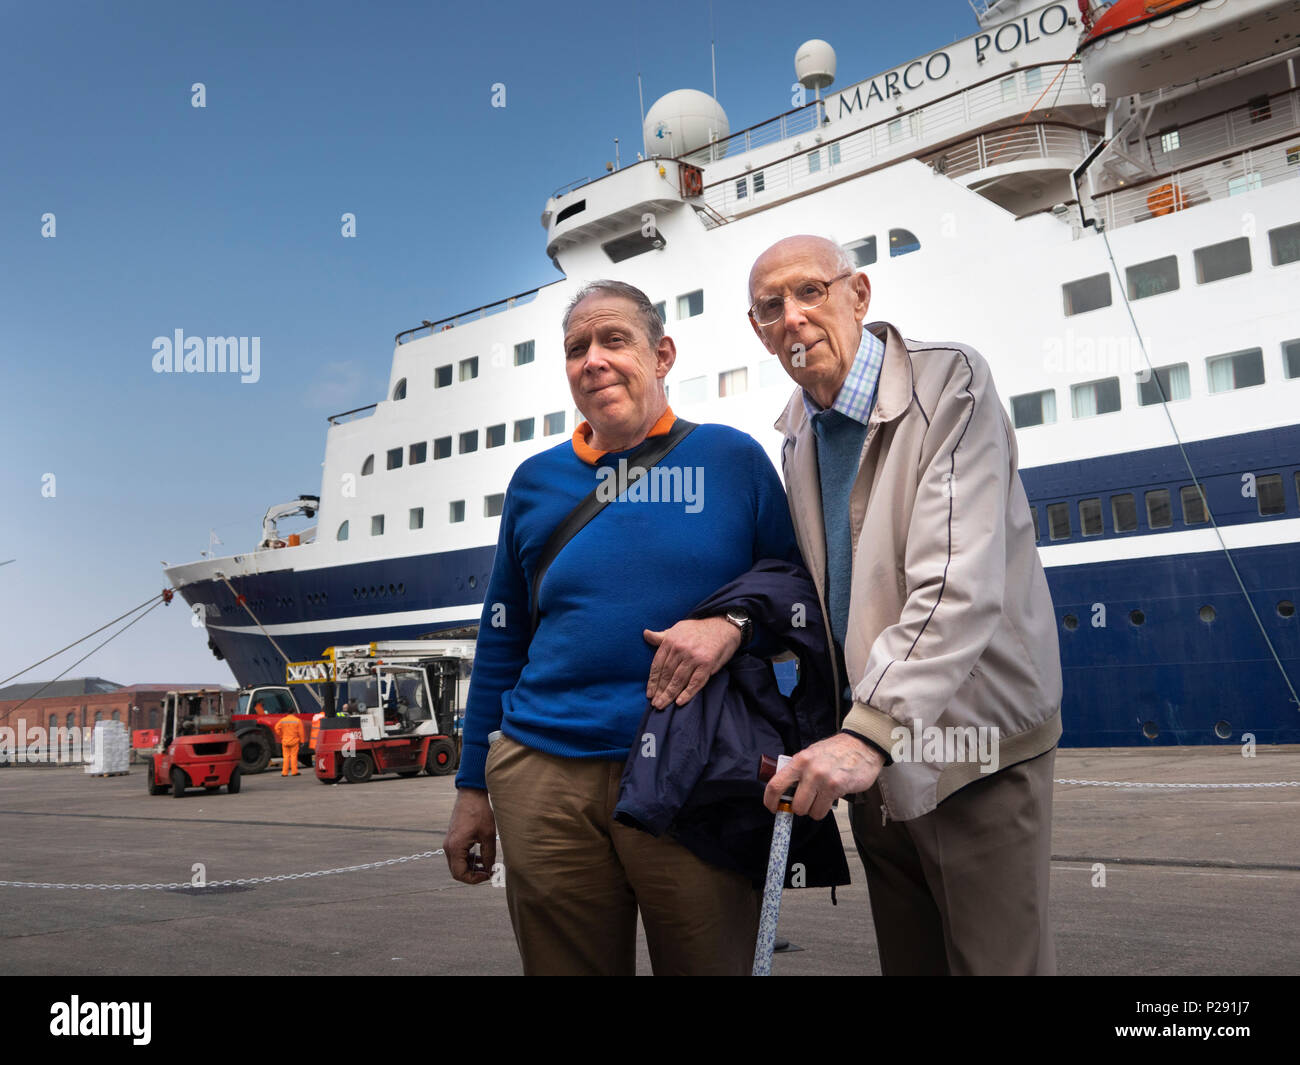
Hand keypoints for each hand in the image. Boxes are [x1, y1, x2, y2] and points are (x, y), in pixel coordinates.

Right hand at [444, 787, 496, 884]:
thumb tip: (490, 869)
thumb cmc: (479, 812)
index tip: (487, 875)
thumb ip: (489, 855)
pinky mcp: (453, 839)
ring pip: (457, 864)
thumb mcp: (488, 835)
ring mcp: (449, 842)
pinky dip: (468, 859)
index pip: (460, 874)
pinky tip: (481, 855)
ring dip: (471, 867)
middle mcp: (449, 847)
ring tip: (486, 863)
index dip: (474, 879)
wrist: (471, 795)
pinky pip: (458, 855)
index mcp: (455, 847)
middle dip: (472, 874)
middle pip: (457, 871)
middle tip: (487, 872)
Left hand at [643, 616, 742, 709]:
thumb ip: (662, 636)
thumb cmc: (699, 629)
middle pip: (666, 674)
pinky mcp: (707, 663)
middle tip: (655, 704)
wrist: (723, 626)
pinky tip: (679, 702)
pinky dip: (687, 693)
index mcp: (671, 640)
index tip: (649, 693)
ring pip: (678, 680)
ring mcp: (694, 656)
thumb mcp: (678, 629)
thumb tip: (645, 634)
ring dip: (669, 695)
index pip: (657, 664)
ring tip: (662, 705)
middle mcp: (680, 648)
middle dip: (659, 691)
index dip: (652, 681)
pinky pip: (695, 682)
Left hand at [763, 733, 884, 820]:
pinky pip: (823, 810)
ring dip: (814, 810)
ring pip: (809, 811)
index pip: (776, 784)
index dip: (770, 800)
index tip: (772, 807)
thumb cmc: (836, 751)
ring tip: (822, 798)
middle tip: (807, 803)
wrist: (862, 745)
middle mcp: (809, 769)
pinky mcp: (837, 787)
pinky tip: (832, 796)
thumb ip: (798, 770)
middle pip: (795, 804)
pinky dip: (825, 809)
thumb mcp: (811, 754)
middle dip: (800, 808)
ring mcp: (823, 779)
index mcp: (799, 760)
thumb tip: (784, 791)